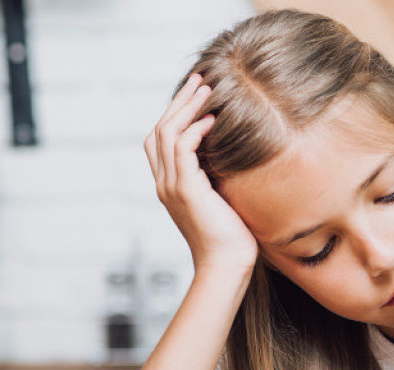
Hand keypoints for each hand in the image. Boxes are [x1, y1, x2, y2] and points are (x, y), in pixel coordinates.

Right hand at [144, 73, 257, 277]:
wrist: (227, 266)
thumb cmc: (233, 240)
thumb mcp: (224, 201)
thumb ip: (218, 178)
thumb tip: (234, 156)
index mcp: (171, 185)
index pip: (161, 140)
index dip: (175, 114)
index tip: (197, 95)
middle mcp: (165, 183)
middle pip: (159, 130)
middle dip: (179, 101)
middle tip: (199, 80)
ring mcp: (172, 186)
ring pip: (167, 133)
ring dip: (186, 107)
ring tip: (206, 89)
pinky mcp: (186, 190)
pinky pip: (182, 148)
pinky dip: (196, 129)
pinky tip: (213, 119)